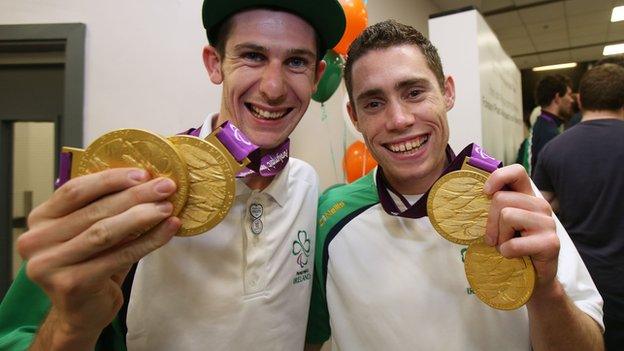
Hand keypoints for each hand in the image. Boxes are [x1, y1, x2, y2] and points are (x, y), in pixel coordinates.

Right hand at [17, 168, 180, 341]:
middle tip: (165, 186)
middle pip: (94, 210)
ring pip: (105, 232)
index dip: (111, 179)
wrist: (81, 313)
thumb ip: (105, 207)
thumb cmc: (89, 265)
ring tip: (167, 207)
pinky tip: (168, 230)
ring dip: (142, 216)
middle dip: (135, 196)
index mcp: (39, 219)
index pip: (75, 190)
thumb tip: (147, 180)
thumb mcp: (89, 231)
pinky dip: (148, 241)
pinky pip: (119, 257)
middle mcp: (37, 241)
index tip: (143, 173)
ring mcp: (50, 264)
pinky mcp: (72, 284)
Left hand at [483, 164, 559, 293]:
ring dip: (500, 238)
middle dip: (490, 221)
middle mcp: (540, 206)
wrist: (533, 278)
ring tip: (507, 246)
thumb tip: (469, 199)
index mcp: (527, 197)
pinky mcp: (551, 242)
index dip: (498, 177)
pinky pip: (514, 243)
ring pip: (507, 216)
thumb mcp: (500, 225)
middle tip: (493, 238)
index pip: (517, 172)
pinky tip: (515, 256)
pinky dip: (507, 253)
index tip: (485, 192)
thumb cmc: (512, 248)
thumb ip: (492, 209)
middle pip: (501, 198)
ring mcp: (548, 223)